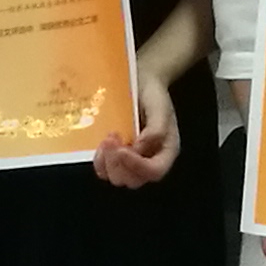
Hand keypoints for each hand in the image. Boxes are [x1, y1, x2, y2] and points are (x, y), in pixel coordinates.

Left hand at [92, 56, 182, 190]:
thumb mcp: (160, 106)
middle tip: (112, 137)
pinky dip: (99, 160)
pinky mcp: (115, 158)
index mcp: (166, 152)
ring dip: (107, 162)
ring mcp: (132, 162)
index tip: (122, 149)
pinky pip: (105, 170)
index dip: (137, 166)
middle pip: (133, 180)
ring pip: (117, 178)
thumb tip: (141, 146)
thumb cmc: (153, 95)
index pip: (154, 171)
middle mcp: (149, 161)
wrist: (140, 85)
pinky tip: (100, 143)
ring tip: (107, 138)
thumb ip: (157, 128)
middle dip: (118, 163)